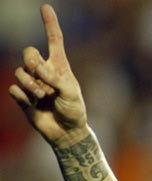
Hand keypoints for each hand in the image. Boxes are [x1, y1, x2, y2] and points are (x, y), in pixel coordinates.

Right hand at [8, 4, 88, 147]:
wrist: (66, 133)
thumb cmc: (74, 111)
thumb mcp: (71, 93)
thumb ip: (55, 78)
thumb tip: (37, 67)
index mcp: (60, 67)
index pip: (54, 40)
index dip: (49, 24)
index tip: (45, 7)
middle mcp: (45, 72)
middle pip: (28, 53)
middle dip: (32, 62)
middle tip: (41, 77)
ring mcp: (33, 84)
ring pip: (20, 72)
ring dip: (30, 84)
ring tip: (42, 97)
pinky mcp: (23, 97)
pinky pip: (14, 89)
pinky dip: (22, 96)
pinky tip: (33, 104)